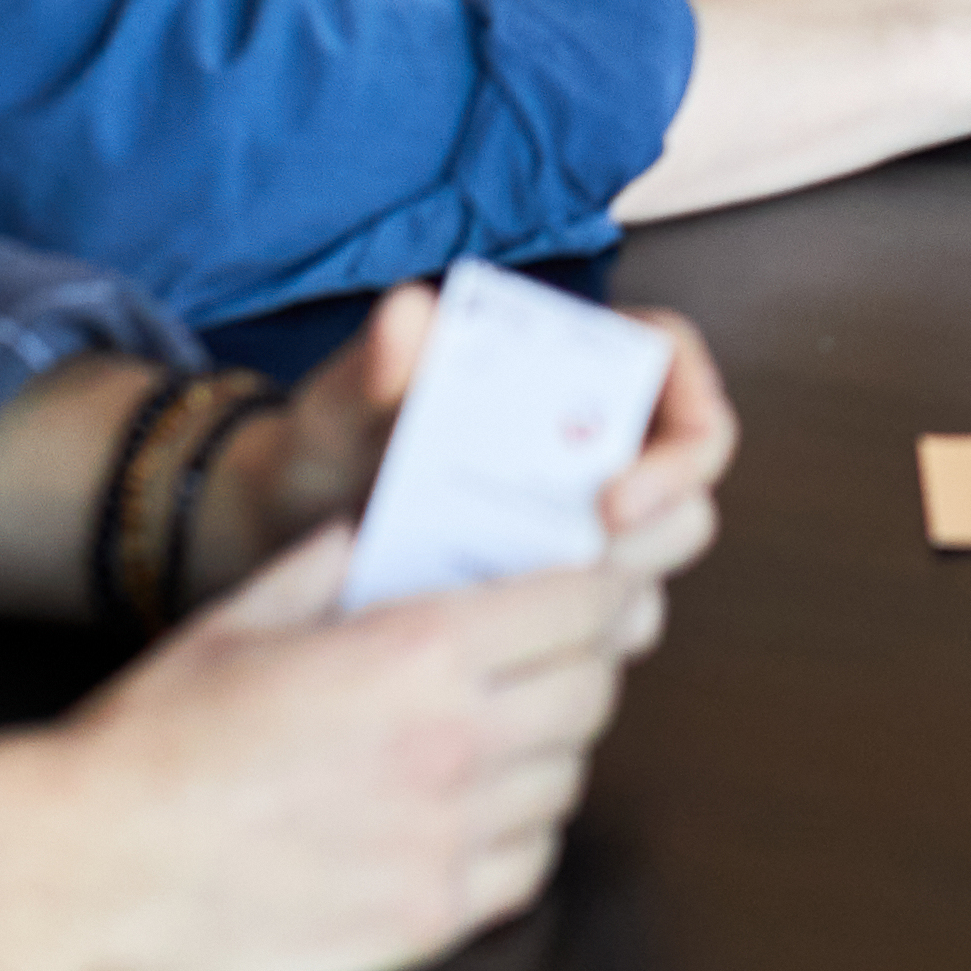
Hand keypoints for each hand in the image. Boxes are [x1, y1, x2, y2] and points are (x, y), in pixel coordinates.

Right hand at [45, 525, 667, 970]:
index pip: (585, 606)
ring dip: (546, 751)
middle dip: (580, 665)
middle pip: (594, 690)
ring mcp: (448, 840)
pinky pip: (528, 866)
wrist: (87, 868)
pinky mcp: (428, 920)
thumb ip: (330, 565)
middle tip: (542, 660)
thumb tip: (376, 528)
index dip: (602, 591)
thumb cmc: (153, 737)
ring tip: (495, 738)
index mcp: (419, 652)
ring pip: (567, 780)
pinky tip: (469, 818)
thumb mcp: (242, 618)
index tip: (593, 589)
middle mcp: (455, 743)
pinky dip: (519, 836)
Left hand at [199, 295, 741, 604]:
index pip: (674, 365)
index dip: (680, 428)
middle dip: (659, 528)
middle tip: (589, 568)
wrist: (282, 529)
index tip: (616, 497)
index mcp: (565, 366)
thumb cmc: (323, 445)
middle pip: (688, 478)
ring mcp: (578, 522)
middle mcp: (590, 443)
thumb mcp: (339, 403)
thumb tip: (408, 314)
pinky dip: (574, 641)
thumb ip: (373, 365)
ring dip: (618, 592)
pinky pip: (604, 623)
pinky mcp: (555, 593)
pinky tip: (512, 655)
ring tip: (536, 616)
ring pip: (656, 559)